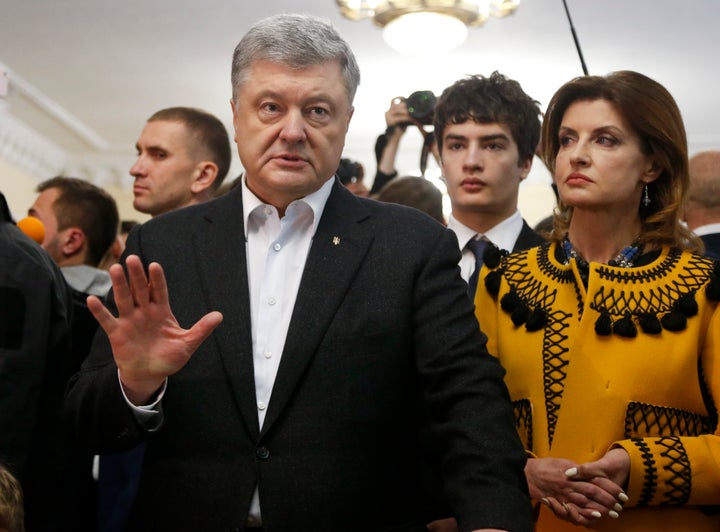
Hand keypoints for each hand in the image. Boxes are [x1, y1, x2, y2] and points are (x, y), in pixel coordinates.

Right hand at [87, 254, 222, 403]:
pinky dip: (99, 311)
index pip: (159, 291)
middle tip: (132, 259)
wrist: (150, 374)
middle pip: (140, 290)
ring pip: (123, 299)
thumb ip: (202, 329)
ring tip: (115, 269)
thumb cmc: (169, 357)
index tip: (155, 266)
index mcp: (162, 311)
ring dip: (119, 285)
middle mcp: (144, 312)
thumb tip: (219, 315)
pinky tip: (92, 299)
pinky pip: (107, 320)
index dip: (157, 279)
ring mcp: (130, 321)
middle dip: (137, 275)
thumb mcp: (188, 343)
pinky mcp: (117, 333)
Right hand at [385, 97, 411, 128]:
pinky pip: (401, 117)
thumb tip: (413, 107)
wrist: (394, 138)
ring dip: (408, 111)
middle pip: (397, 104)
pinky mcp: (390, 121)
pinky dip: (407, 118)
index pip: (393, 100)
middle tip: (414, 108)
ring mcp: (388, 117)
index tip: (407, 99)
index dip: (400, 98)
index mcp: (389, 111)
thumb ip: (405, 112)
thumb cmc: (400, 128)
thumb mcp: (402, 118)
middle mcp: (387, 112)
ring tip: (414, 113)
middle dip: (406, 105)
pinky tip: (412, 119)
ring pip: (399, 110)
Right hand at [527, 455, 626, 527]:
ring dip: (600, 508)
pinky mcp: (558, 500)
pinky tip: (594, 516)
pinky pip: (574, 509)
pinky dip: (585, 513)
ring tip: (612, 513)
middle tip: (620, 506)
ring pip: (586, 501)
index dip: (610, 487)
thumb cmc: (545, 466)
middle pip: (593, 491)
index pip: (596, 478)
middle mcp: (570, 482)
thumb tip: (588, 472)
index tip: (621, 493)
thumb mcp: (563, 462)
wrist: (527, 473)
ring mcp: (564, 492)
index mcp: (574, 471)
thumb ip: (577, 468)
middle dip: (608, 499)